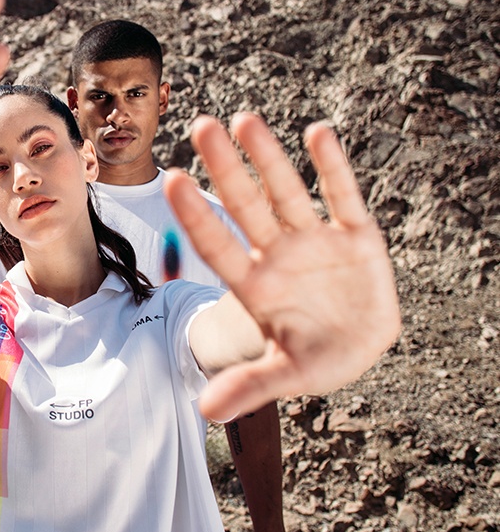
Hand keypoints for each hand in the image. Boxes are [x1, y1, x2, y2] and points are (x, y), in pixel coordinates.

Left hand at [164, 113, 400, 420]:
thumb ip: (249, 385)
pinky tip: (318, 133)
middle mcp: (279, 253)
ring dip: (269, 157)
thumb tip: (206, 412)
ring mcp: (316, 241)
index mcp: (255, 285)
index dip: (199, 217)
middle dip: (226, 168)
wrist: (357, 346)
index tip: (174, 182)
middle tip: (200, 126)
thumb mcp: (286, 375)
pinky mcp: (356, 236)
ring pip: (288, 192)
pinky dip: (333, 168)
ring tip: (245, 119)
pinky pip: (343, 197)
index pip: (219, 245)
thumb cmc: (312, 357)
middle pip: (247, 205)